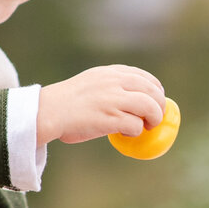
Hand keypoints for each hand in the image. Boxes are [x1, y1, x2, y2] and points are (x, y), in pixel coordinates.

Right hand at [37, 66, 167, 144]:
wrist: (48, 111)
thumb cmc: (68, 102)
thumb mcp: (91, 82)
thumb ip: (110, 85)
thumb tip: (133, 98)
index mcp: (109, 73)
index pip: (143, 77)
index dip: (156, 90)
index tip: (157, 100)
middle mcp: (113, 82)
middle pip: (152, 91)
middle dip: (160, 106)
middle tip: (156, 118)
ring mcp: (112, 100)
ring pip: (150, 106)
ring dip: (154, 119)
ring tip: (148, 127)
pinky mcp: (110, 118)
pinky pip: (135, 125)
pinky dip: (136, 131)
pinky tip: (128, 134)